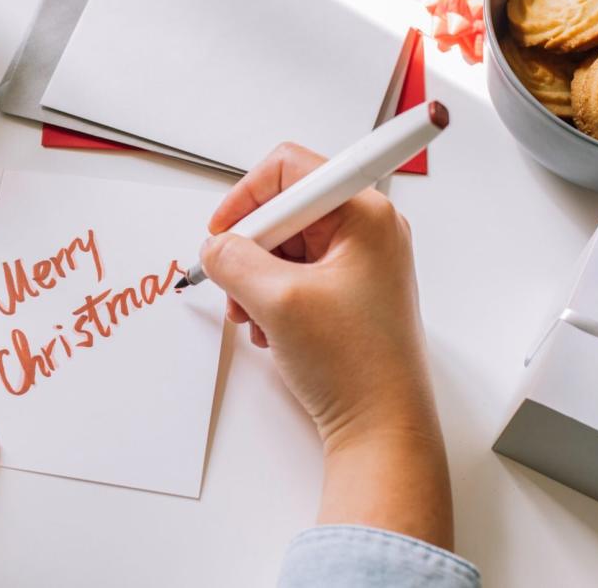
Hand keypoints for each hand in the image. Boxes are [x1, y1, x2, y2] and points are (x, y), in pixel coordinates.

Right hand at [201, 143, 452, 548]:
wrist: (382, 429)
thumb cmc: (358, 366)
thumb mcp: (278, 301)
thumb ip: (234, 259)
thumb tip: (215, 245)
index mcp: (365, 214)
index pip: (291, 167)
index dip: (247, 196)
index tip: (224, 230)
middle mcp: (367, 231)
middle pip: (284, 210)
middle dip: (251, 250)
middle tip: (239, 286)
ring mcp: (359, 263)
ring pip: (283, 247)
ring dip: (256, 281)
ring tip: (257, 317)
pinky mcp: (348, 292)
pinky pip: (293, 276)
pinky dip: (272, 299)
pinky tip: (274, 331)